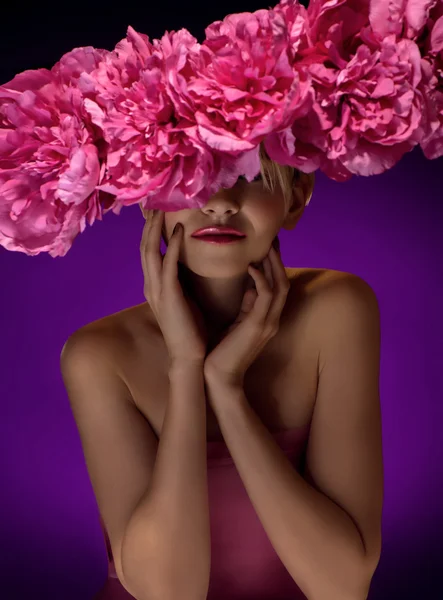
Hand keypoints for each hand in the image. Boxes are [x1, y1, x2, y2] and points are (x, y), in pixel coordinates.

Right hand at [141, 209, 207, 363]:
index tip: (156, 210)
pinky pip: (168, 264)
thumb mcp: (185, 299)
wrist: (190, 356)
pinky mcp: (168, 295)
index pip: (149, 251)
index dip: (151, 230)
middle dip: (148, 223)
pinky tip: (178, 230)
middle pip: (145, 246)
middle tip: (153, 200)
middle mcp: (151, 285)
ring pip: (150, 251)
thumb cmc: (191, 329)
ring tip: (161, 207)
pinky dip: (172, 245)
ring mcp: (157, 290)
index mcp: (155, 286)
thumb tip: (192, 264)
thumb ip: (183, 281)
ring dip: (155, 228)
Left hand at [203, 243, 289, 387]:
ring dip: (273, 264)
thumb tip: (248, 283)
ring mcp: (268, 323)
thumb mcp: (236, 321)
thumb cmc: (222, 350)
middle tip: (271, 238)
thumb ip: (246, 304)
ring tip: (266, 245)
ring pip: (280, 286)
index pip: (277, 284)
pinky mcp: (258, 326)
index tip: (266, 244)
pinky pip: (267, 297)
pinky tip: (251, 266)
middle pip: (284, 281)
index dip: (274, 264)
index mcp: (266, 317)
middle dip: (278, 259)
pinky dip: (261, 279)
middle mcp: (272, 318)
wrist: (218, 377)